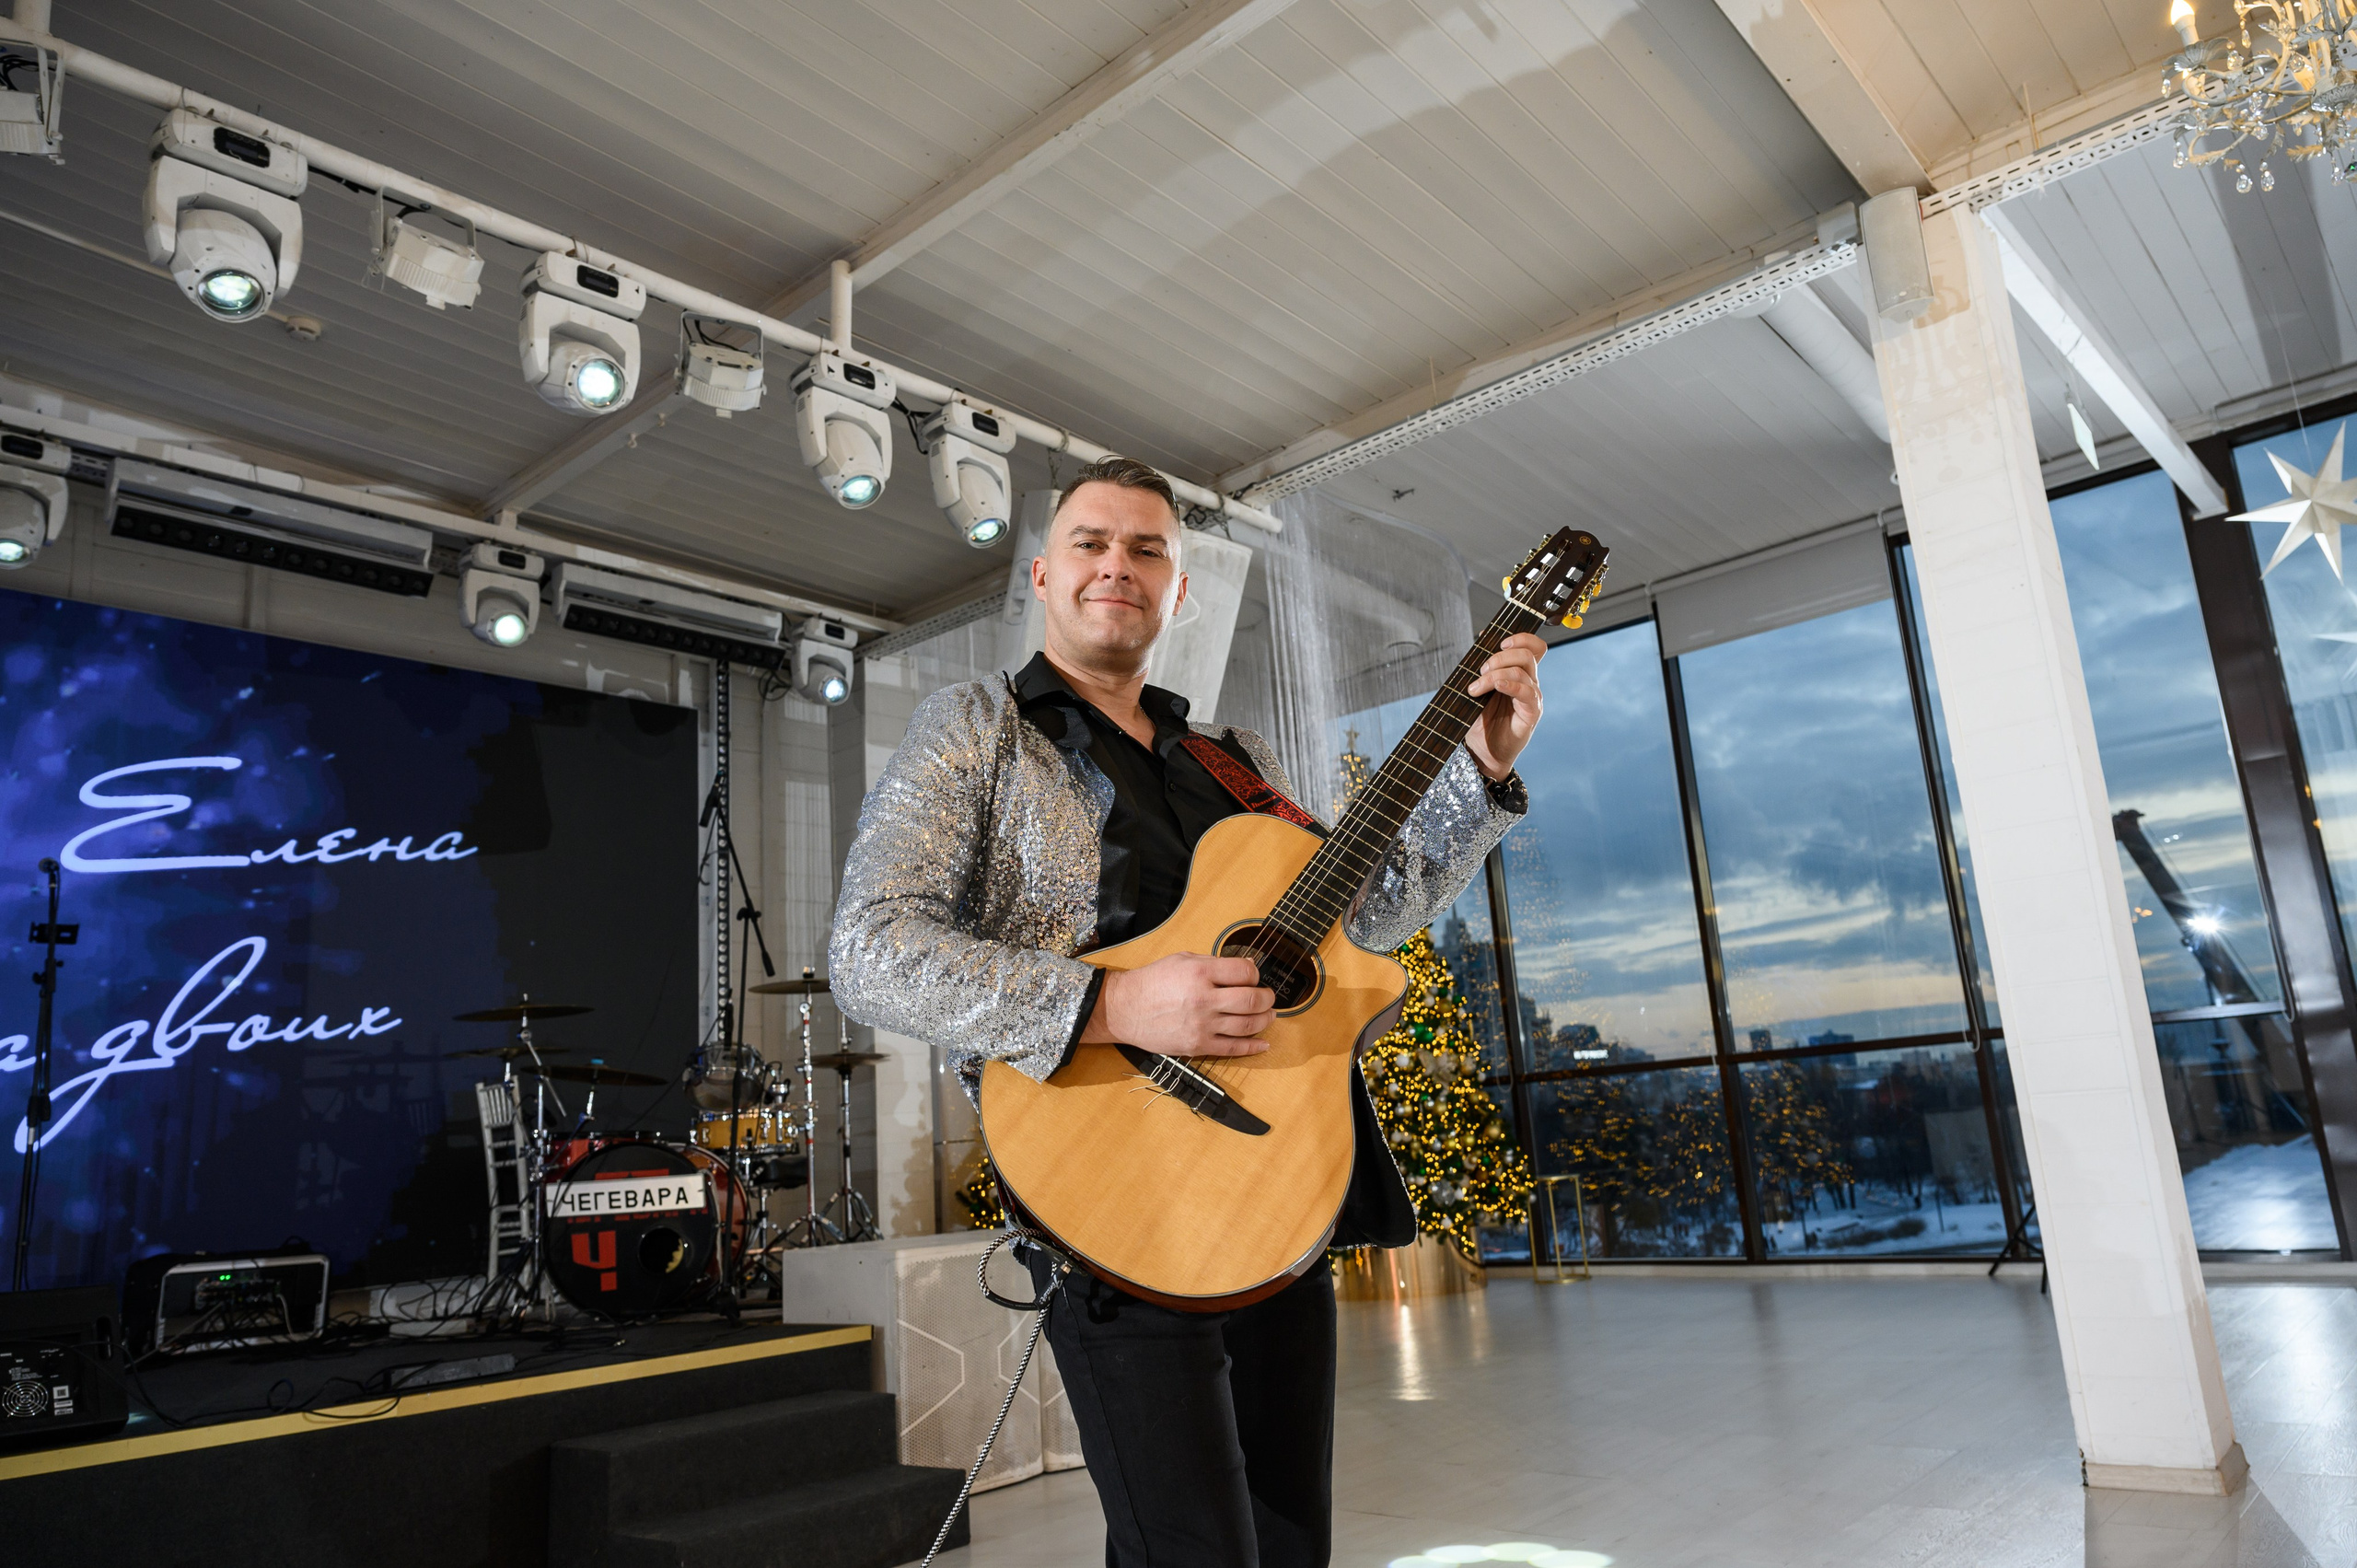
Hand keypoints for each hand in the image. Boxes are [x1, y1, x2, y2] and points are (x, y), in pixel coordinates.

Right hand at [1080, 952, 1273, 1057]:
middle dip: (1267, 998)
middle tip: (1269, 997)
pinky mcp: (1198, 1045)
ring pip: (1248, 1025)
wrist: (1126, 1008)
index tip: (1255, 977)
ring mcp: (1202, 1025)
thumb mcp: (1183, 959)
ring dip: (1265, 1020)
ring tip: (1269, 1015)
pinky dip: (1253, 1047)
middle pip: (1252, 1000)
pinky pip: (1233, 1049)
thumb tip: (1246, 966)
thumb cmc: (1153, 982)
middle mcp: (1204, 999)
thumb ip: (1215, 963)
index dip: (1256, 973)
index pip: (1245, 972)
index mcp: (1201, 973)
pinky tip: (1263, 1043)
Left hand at [1466, 631, 1544, 780]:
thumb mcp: (1479, 688)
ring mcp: (1532, 698)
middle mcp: (1529, 683)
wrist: (1482, 752)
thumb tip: (1481, 637)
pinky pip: (1527, 692)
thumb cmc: (1481, 721)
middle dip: (1500, 657)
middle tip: (1481, 671)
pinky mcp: (1532, 713)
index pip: (1534, 647)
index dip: (1521, 638)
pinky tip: (1497, 686)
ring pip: (1523, 671)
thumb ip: (1483, 667)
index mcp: (1519, 674)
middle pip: (1527, 655)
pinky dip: (1510, 684)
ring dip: (1496, 674)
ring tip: (1476, 687)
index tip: (1499, 643)